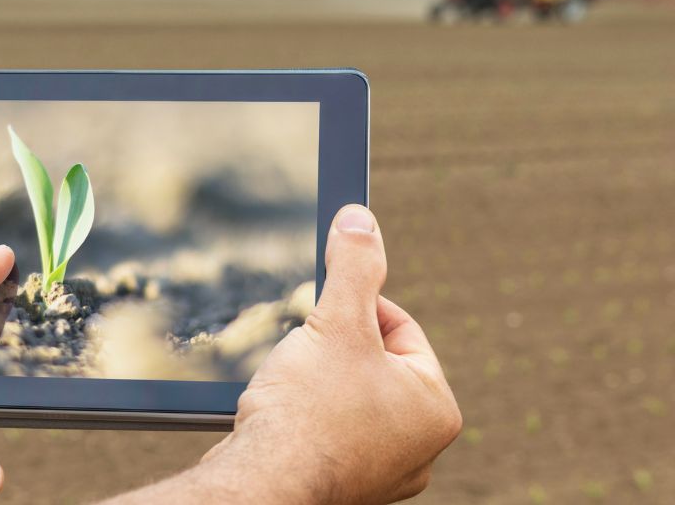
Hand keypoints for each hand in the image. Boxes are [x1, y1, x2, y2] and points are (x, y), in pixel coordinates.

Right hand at [194, 205, 461, 503]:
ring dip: (318, 382)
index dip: (356, 308)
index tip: (323, 312)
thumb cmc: (307, 411)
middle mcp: (418, 448)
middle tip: (304, 350)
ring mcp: (380, 472)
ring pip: (348, 399)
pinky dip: (305, 417)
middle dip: (335, 349)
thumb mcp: (336, 323)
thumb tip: (360, 219)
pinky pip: (327, 432)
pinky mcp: (341, 484)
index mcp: (436, 409)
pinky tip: (284, 415)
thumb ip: (354, 268)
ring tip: (292, 383)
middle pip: (373, 365)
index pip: (401, 330)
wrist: (262, 483)